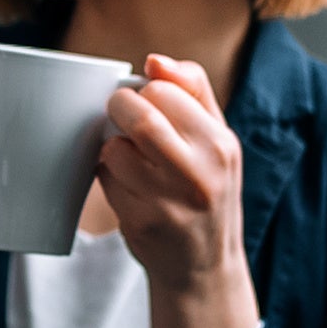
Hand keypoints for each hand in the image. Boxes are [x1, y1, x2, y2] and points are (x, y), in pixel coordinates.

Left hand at [98, 54, 257, 327]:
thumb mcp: (217, 140)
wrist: (204, 267)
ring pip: (115, 148)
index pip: (163, 90)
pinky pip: (106, 180)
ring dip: (113, 148)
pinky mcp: (142, 222)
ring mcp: (169, 201)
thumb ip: (192, 92)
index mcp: (220, 144)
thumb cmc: (208, 191)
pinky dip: (109, 176)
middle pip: (138, 114)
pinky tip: (128, 186)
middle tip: (121, 117)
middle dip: (119, 109)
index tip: (148, 103)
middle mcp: (199, 172)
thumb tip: (155, 60)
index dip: (146, 92)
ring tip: (130, 159)